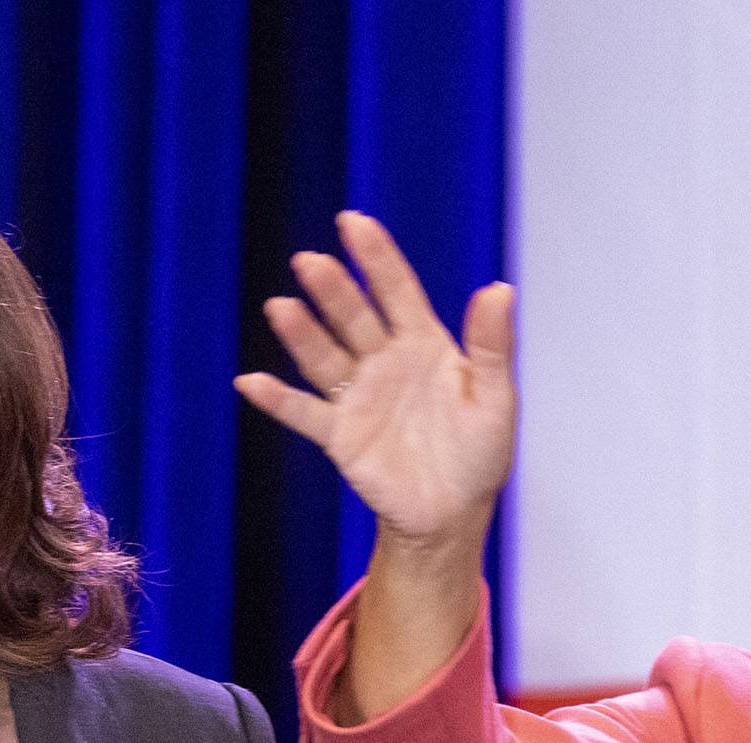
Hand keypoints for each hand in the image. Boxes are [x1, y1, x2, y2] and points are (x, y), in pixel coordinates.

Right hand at [236, 212, 514, 549]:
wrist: (454, 513)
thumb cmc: (479, 453)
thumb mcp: (496, 397)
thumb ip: (493, 345)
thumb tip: (500, 289)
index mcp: (423, 344)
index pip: (396, 290)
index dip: (376, 256)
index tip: (352, 221)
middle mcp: (384, 362)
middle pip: (354, 318)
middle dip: (333, 290)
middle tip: (309, 262)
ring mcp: (358, 397)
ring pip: (325, 357)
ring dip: (302, 334)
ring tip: (281, 308)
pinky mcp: (341, 436)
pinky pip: (304, 413)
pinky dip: (277, 400)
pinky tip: (250, 382)